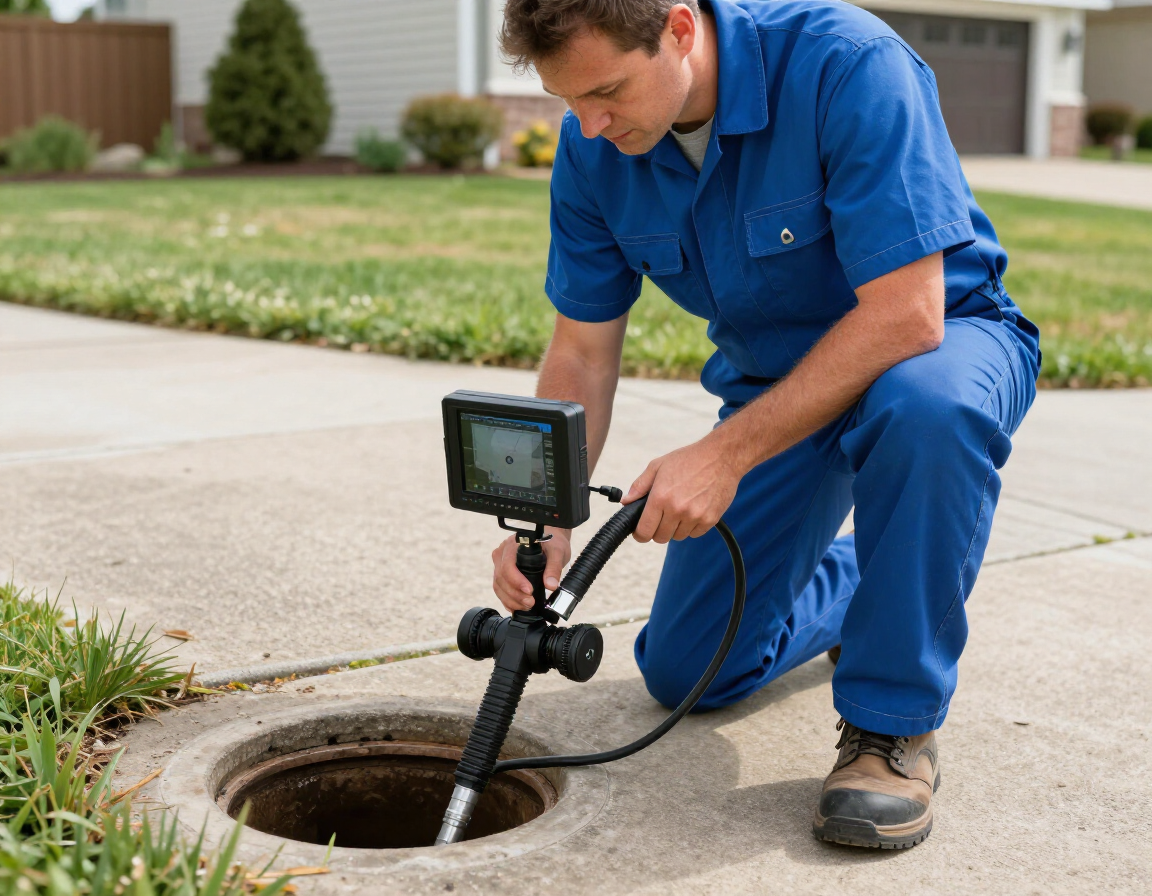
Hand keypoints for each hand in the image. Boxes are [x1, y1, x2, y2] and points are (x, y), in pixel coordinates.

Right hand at [491, 528, 571, 612]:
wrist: (550, 539)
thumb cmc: (552, 542)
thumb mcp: (557, 552)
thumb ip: (554, 567)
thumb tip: (551, 585)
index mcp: (512, 545)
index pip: (507, 566)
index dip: (516, 581)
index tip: (529, 591)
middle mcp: (502, 554)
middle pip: (501, 578)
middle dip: (515, 594)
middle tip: (530, 603)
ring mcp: (499, 564)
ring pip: (498, 586)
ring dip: (511, 599)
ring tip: (527, 606)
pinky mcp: (501, 573)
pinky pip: (499, 589)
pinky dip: (508, 600)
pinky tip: (518, 606)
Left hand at [624, 437, 742, 543]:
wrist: (721, 456)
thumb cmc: (688, 459)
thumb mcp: (658, 466)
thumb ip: (639, 486)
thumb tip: (626, 501)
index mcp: (660, 497)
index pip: (645, 531)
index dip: (640, 535)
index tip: (641, 532)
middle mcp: (677, 509)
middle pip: (660, 538)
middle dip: (658, 530)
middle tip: (661, 517)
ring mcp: (695, 516)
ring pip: (678, 536)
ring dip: (676, 528)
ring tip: (680, 510)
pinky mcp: (710, 519)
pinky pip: (695, 534)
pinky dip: (692, 526)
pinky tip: (693, 510)